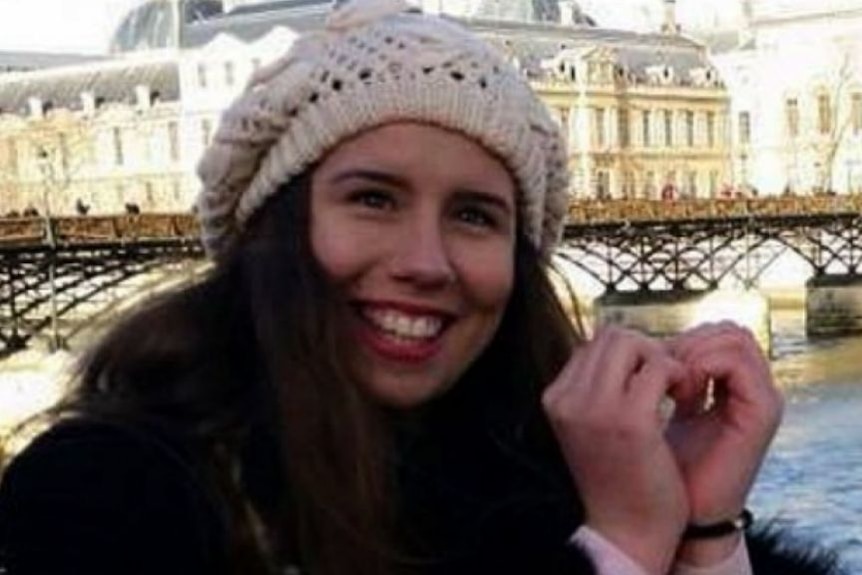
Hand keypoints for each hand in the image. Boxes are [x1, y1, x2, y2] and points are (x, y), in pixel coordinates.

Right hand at [543, 326, 688, 574]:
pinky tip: (685, 401)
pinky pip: (660, 368)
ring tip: (675, 391)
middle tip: (667, 383)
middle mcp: (567, 398)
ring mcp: (594, 407)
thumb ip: (597, 387)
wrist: (629, 530)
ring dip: (661, 359)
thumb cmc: (619, 477)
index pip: (592, 344)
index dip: (628, 356)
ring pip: (632, 342)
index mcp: (555, 398)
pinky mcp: (629, 419)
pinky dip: (679, 376)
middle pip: (611, 335)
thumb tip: (623, 344)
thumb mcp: (591, 426)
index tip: (649, 384)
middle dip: (646, 350)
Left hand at [667, 322, 782, 564]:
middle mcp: (752, 385)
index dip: (680, 338)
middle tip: (660, 374)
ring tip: (671, 386)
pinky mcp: (763, 412)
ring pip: (734, 338)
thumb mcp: (658, 411)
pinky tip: (682, 394)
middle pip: (727, 329)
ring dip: (693, 353)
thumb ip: (662, 376)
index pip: (716, 331)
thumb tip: (638, 341)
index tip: (652, 368)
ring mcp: (762, 396)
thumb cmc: (667, 464)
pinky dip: (703, 366)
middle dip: (686, 342)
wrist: (686, 514)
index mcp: (730, 383)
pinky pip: (737, 363)